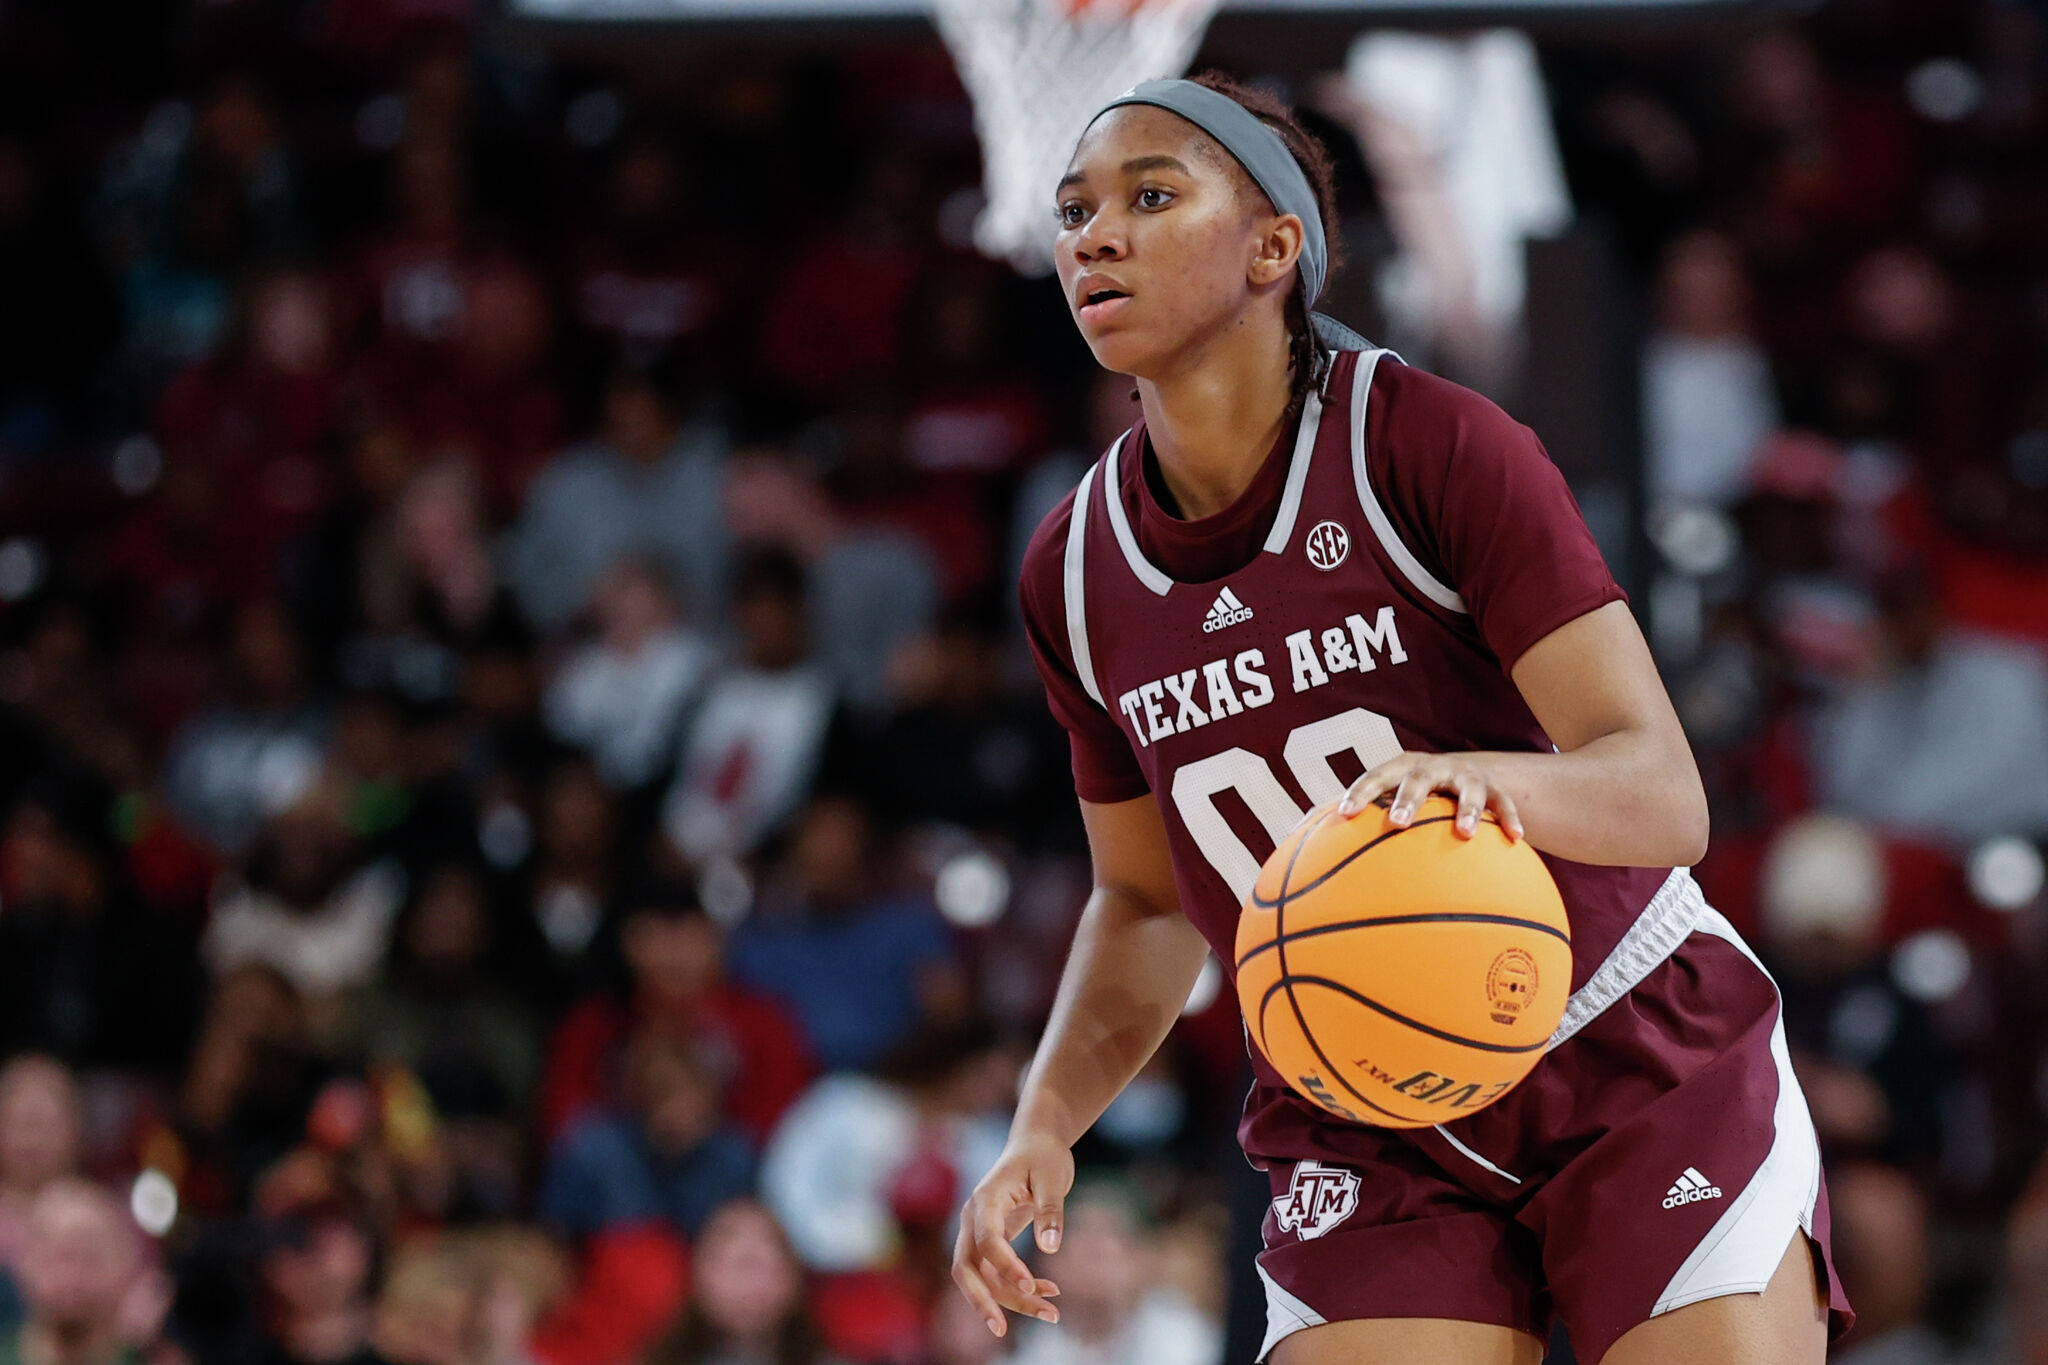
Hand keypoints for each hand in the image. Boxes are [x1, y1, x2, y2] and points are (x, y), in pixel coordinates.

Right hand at [951, 1133, 1071, 1337]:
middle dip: (983, 1301)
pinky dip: (1019, 1285)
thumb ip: (1050, 1209)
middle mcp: (973, 1218)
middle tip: (1000, 1331)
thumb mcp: (1053, 1176)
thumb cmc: (1044, 1155)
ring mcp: (978, 1231)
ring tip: (1052, 1312)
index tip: (1031, 1284)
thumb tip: (1050, 1247)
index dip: (1004, 1266)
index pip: (985, 1241)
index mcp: (984, 1199)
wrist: (1036, 1142)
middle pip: (966, 1268)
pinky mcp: (991, 1241)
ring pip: (982, 1277)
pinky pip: (996, 1272)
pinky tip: (1050, 1291)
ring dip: (1011, 1299)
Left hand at [1337, 751, 1523, 840]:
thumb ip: (1356, 815)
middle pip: (1418, 778)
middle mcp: (1434, 768)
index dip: (1360, 792)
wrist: (1465, 773)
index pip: (1376, 776)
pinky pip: (1504, 805)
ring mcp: (1465, 777)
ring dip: (1465, 809)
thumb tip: (1303, 836)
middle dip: (1407, 798)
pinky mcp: (1494, 789)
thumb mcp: (1390, 795)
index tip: (1344, 815)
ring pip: (1468, 788)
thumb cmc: (1414, 794)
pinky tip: (1515, 839)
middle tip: (1397, 823)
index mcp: (1402, 768)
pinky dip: (1509, 819)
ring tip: (1464, 833)